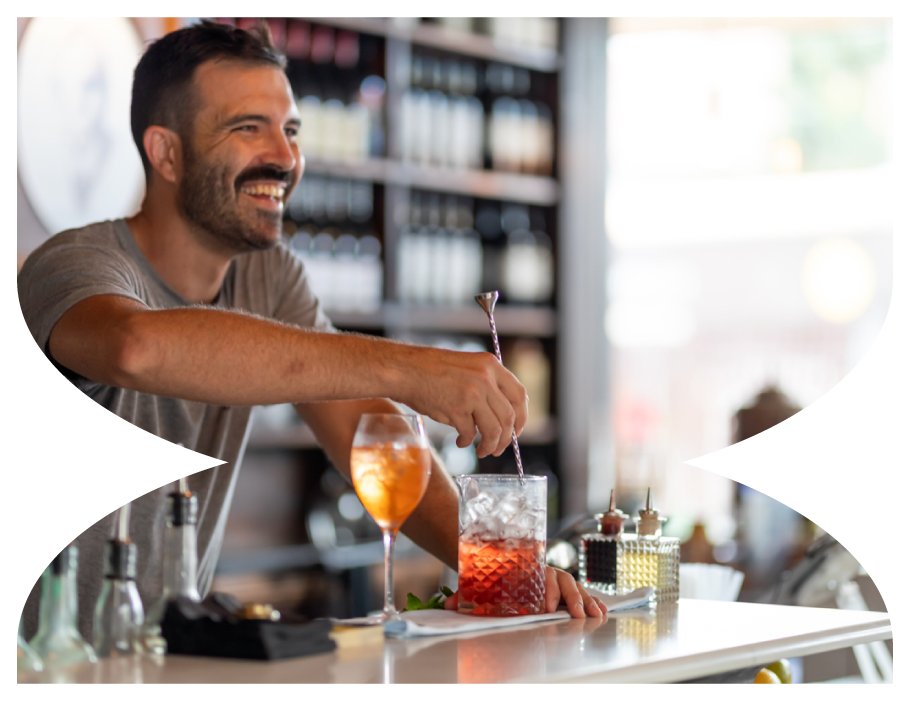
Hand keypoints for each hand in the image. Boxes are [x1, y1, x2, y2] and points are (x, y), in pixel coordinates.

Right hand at [398, 348, 527, 458]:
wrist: (405, 370)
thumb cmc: (431, 370)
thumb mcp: (467, 367)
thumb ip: (486, 384)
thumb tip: (502, 413)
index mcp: (491, 365)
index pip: (519, 394)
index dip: (522, 416)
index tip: (517, 430)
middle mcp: (485, 378)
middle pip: (509, 417)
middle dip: (506, 438)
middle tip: (498, 448)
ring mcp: (473, 394)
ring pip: (494, 430)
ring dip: (490, 445)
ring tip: (482, 450)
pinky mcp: (457, 409)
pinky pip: (470, 433)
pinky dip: (467, 442)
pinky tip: (460, 441)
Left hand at [442, 568, 606, 618]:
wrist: (502, 561)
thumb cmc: (495, 577)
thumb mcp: (482, 585)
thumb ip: (467, 596)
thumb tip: (448, 606)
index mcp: (527, 570)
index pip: (539, 579)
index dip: (544, 593)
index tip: (546, 607)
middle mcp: (545, 573)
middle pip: (561, 582)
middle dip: (569, 598)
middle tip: (573, 613)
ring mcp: (557, 580)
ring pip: (575, 586)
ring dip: (586, 600)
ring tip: (595, 614)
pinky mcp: (566, 589)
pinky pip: (581, 592)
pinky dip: (593, 600)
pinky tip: (602, 610)